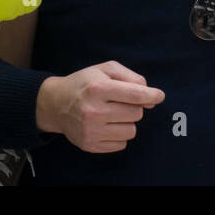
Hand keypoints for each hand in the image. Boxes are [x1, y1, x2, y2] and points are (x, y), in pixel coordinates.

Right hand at [36, 61, 165, 152]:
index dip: (151, 95)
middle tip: (120, 102)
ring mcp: (91, 130)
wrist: (55, 104)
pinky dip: (118, 135)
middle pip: (136, 113)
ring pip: (131, 131)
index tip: (159, 96)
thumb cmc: (84, 83)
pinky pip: (121, 144)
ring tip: (112, 114)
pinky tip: (106, 125)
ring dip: (127, 122)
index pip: (134, 94)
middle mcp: (93, 110)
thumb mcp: (104, 69)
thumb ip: (130, 77)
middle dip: (134, 106)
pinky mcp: (90, 145)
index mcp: (97, 88)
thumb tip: (151, 97)